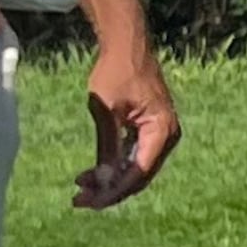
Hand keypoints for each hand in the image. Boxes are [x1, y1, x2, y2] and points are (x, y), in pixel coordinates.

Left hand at [77, 36, 179, 207]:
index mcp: (162, 130)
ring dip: (110, 180)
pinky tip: (92, 173)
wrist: (127, 45)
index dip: (114, 190)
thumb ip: (107, 146)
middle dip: (109, 190)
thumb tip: (102, 180)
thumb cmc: (116, 72)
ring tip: (80, 187)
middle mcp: (167, 136)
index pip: (139, 172)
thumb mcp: (106, 110)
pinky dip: (115, 165)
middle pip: (139, 176)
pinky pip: (135, 156)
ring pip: (136, 168)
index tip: (89, 201)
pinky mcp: (151, 130)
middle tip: (79, 200)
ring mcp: (161, 133)